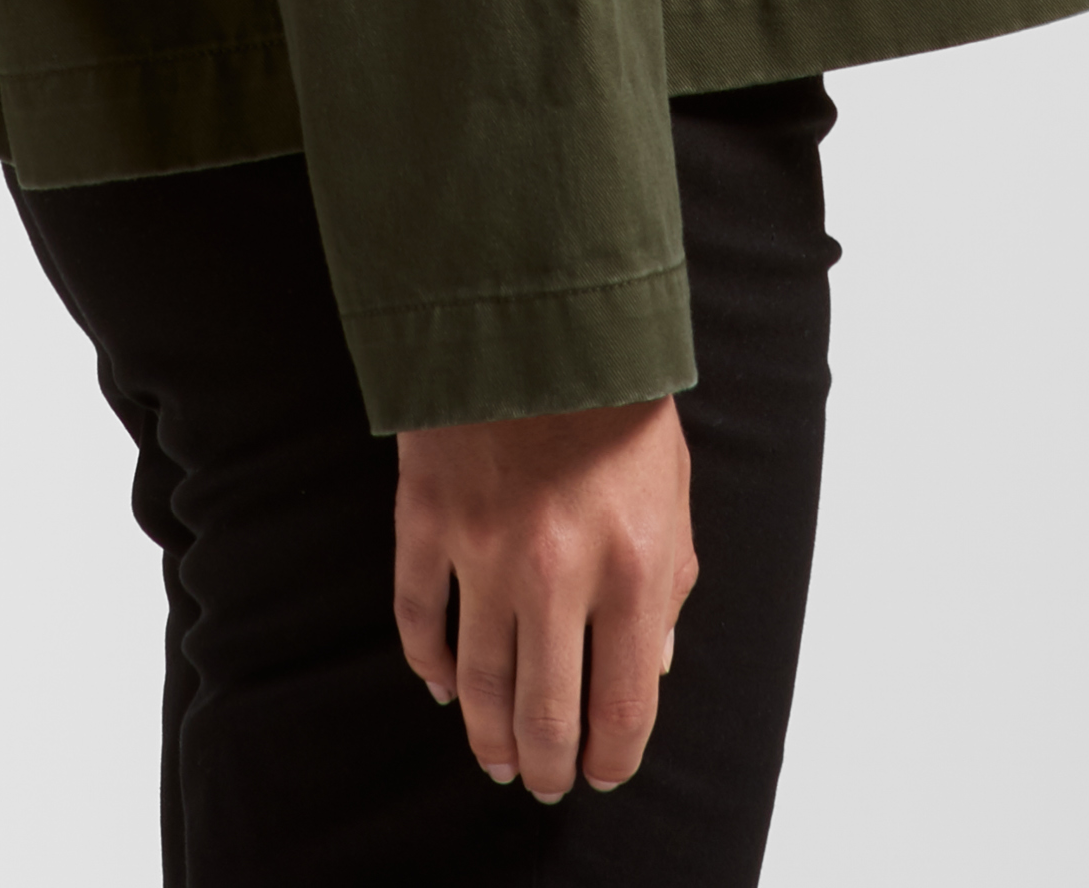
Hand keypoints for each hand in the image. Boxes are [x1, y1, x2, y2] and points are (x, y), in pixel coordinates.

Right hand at [391, 395, 696, 799]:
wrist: (539, 308)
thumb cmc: (617, 399)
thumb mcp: (673, 492)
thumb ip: (668, 586)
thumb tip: (653, 667)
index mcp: (633, 566)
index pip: (621, 707)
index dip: (612, 757)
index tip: (604, 769)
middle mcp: (557, 571)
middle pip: (544, 713)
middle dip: (547, 764)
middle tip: (545, 780)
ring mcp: (482, 547)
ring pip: (477, 682)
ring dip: (487, 733)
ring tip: (498, 756)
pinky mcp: (426, 516)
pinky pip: (416, 616)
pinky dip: (428, 662)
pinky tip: (442, 684)